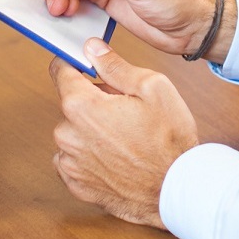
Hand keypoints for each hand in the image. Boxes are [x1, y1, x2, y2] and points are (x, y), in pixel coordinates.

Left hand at [49, 40, 199, 227]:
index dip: (75, 64)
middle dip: (94, 101)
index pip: (60, 71)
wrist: (178, 190)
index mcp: (81, 106)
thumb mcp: (152, 87)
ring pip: (74, 132)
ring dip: (92, 130)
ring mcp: (70, 163)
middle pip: (72, 104)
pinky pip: (75, 160)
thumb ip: (115, 65)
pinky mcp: (77, 185)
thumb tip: (92, 48)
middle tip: (125, 110)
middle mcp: (68, 134)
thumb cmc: (169, 141)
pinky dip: (90, 156)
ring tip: (125, 137)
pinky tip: (117, 157)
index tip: (86, 66)